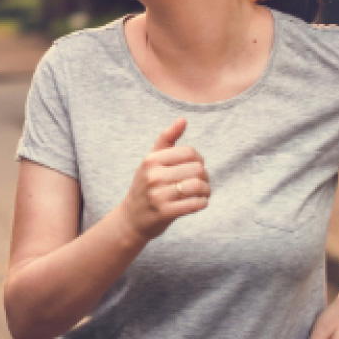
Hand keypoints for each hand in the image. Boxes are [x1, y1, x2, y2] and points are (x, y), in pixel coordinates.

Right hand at [118, 118, 209, 241]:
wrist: (131, 218)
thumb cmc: (145, 186)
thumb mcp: (151, 161)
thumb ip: (167, 139)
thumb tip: (183, 119)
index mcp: (151, 160)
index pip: (189, 152)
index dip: (198, 159)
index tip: (194, 167)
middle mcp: (153, 176)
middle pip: (197, 168)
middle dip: (204, 176)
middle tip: (201, 182)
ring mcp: (158, 195)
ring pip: (198, 186)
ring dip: (206, 190)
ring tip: (203, 192)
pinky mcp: (165, 212)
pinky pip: (196, 204)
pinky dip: (202, 203)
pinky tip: (199, 202)